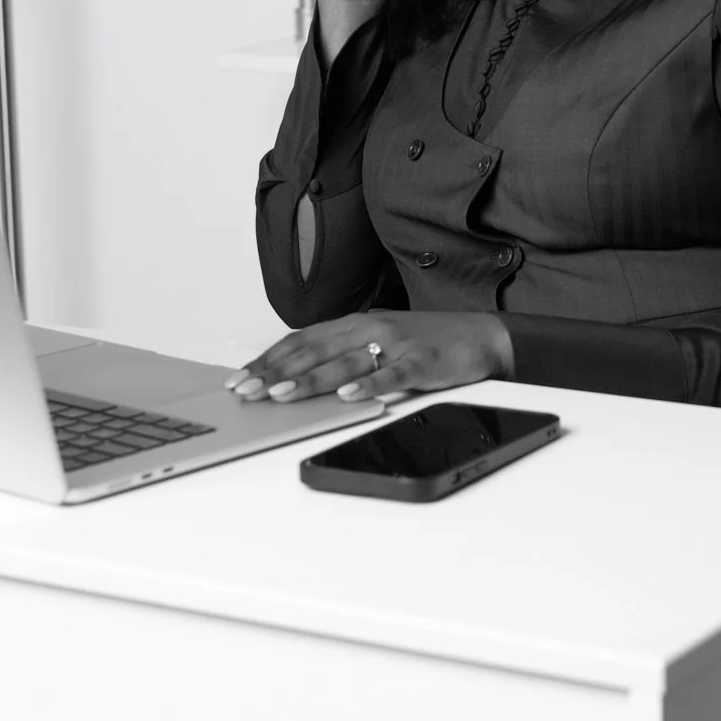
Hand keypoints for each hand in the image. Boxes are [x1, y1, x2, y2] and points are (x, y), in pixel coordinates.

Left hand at [223, 310, 513, 403]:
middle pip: (315, 351)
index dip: (269, 359)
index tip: (240, 378)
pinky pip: (393, 376)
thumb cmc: (423, 342)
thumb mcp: (376, 340)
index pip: (301, 340)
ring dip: (312, 380)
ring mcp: (396, 345)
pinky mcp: (422, 362)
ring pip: (346, 364)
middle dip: (276, 372)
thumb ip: (341, 354)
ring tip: (282, 394)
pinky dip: (370, 386)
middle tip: (246, 390)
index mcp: (354, 323)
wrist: (479, 335)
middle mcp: (370, 329)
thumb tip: (294, 376)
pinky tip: (350, 396)